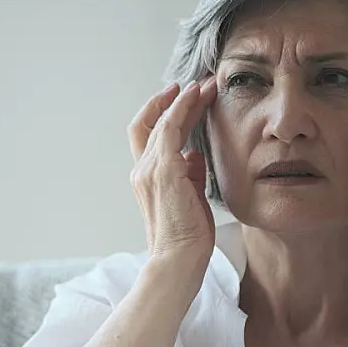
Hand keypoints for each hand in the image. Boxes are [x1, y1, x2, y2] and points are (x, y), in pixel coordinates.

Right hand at [128, 77, 218, 277]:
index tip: (185, 98)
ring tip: (205, 86)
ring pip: (161, 121)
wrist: (178, 261)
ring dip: (183, 100)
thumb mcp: (191, 199)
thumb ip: (190, 175)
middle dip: (172, 100)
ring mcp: (149, 170)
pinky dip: (181, 108)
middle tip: (196, 85)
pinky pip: (169, 128)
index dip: (164, 114)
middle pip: (149, 123)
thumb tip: (195, 155)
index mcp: (147, 179)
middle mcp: (142, 171)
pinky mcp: (163, 171)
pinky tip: (196, 96)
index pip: (149, 137)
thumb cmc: (187, 239)